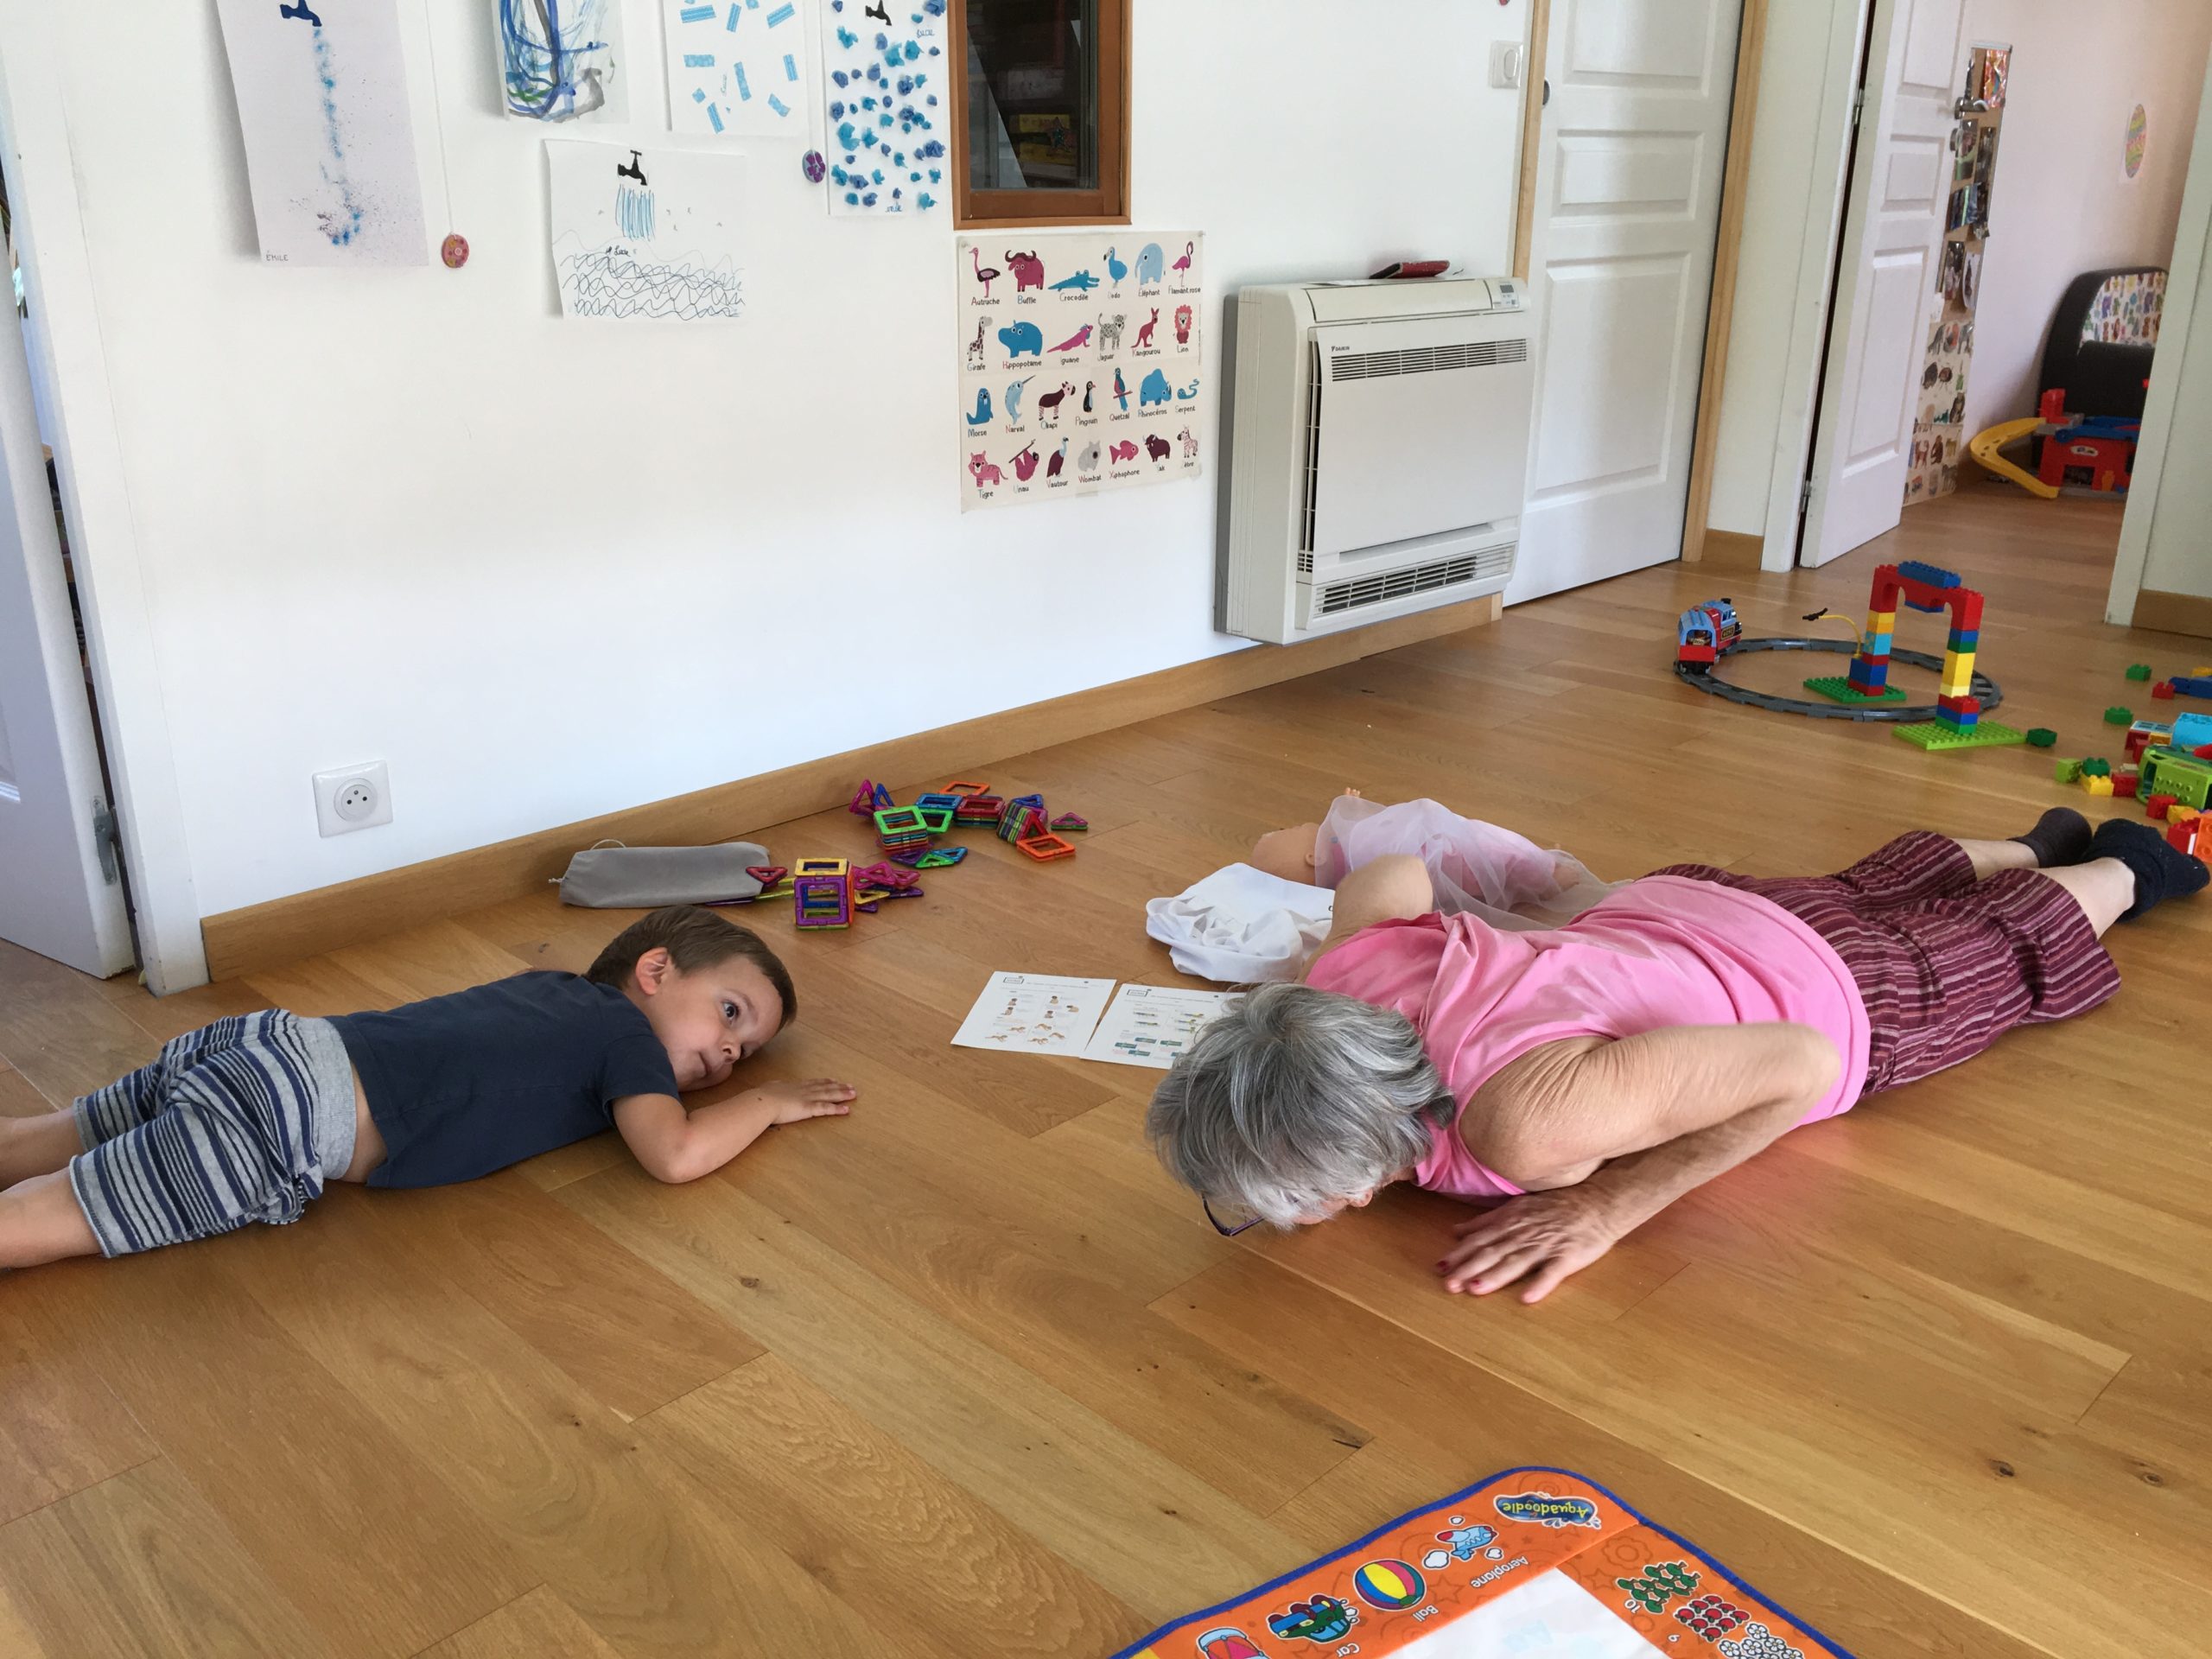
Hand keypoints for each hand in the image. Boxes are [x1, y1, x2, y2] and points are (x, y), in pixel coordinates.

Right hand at [746, 1078, 855, 1125]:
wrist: (761, 1101)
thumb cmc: (761, 1097)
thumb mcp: (767, 1089)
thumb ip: (772, 1088)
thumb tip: (770, 1088)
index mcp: (794, 1086)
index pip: (812, 1083)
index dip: (824, 1082)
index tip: (833, 1080)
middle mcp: (803, 1090)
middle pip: (825, 1087)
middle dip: (838, 1087)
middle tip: (850, 1086)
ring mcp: (807, 1098)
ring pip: (829, 1095)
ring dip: (842, 1095)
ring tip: (853, 1094)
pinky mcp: (808, 1108)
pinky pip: (826, 1109)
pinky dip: (837, 1109)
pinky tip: (847, 1109)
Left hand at [1436, 1188, 1618, 1303]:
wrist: (1598, 1202)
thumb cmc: (1556, 1206)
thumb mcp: (1517, 1207)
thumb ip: (1485, 1221)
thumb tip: (1455, 1230)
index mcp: (1511, 1222)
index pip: (1480, 1240)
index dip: (1460, 1254)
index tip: (1440, 1267)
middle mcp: (1524, 1234)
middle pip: (1493, 1253)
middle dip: (1469, 1268)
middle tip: (1449, 1284)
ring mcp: (1546, 1245)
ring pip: (1516, 1262)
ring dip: (1496, 1276)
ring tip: (1476, 1289)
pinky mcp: (1568, 1256)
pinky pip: (1552, 1272)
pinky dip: (1539, 1284)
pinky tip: (1527, 1297)